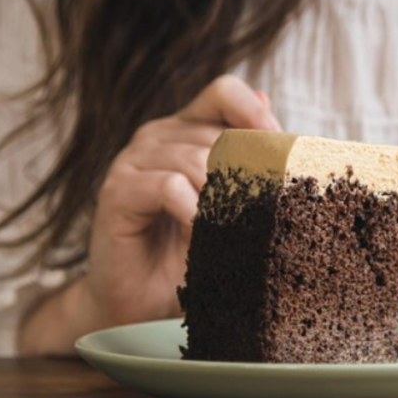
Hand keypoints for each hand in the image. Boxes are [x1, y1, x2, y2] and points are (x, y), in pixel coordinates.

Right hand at [19, 75, 280, 354]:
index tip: (279, 147)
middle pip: (216, 132)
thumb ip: (247, 162)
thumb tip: (269, 102)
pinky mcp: (117, 191)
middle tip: (256, 211)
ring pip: (194, 159)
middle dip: (244, 172)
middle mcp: (157, 137)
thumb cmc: (189, 255)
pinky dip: (194, 213)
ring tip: (227, 231)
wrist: (140, 304)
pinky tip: (200, 236)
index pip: (224, 93)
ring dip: (219, 199)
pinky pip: (169, 186)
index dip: (255, 113)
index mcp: (187, 131)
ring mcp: (132, 160)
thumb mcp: (230, 207)